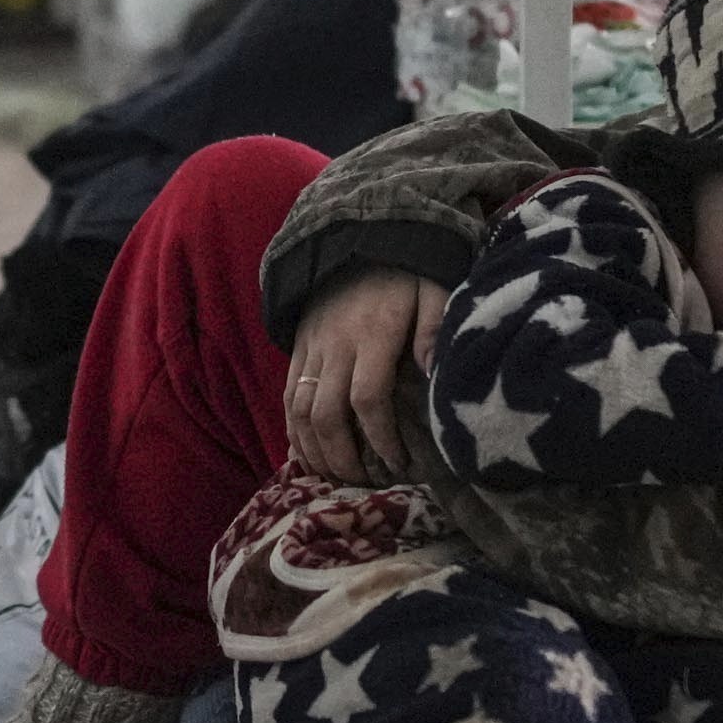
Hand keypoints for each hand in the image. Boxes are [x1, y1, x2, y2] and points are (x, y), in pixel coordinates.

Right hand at [285, 268, 449, 483]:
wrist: (355, 240)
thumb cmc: (404, 274)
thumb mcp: (432, 289)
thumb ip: (434, 328)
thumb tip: (434, 372)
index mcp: (372, 334)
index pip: (368, 397)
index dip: (380, 437)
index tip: (398, 462)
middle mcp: (335, 345)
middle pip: (326, 414)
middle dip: (343, 456)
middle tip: (365, 482)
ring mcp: (310, 349)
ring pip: (300, 411)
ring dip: (314, 451)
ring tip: (336, 478)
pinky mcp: (297, 350)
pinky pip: (288, 397)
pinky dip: (293, 432)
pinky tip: (307, 458)